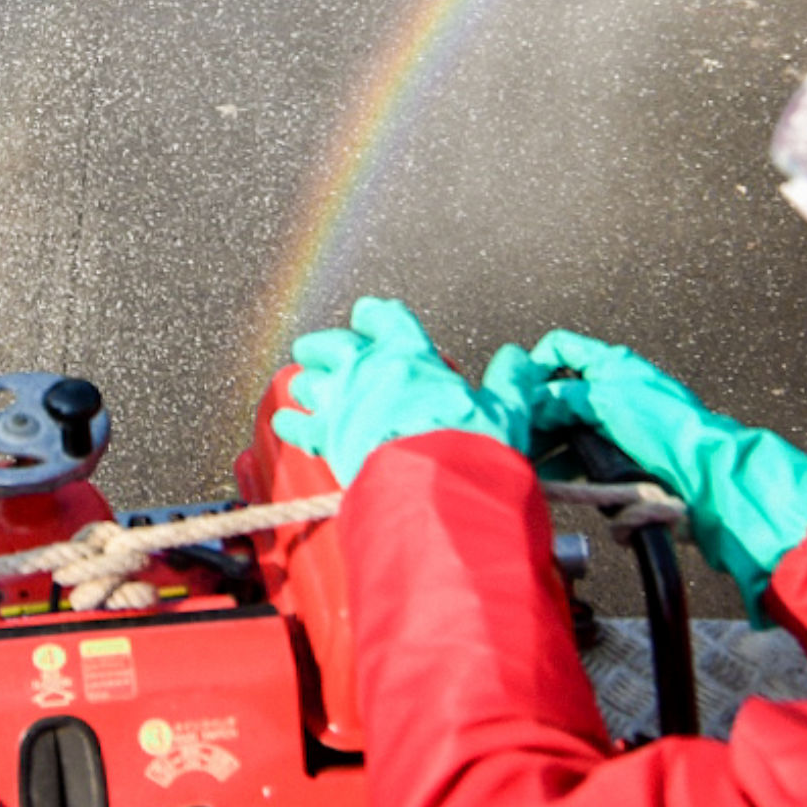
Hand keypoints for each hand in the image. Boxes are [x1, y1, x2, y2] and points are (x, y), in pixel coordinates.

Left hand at [271, 297, 535, 486]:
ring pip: (308, 380)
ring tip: (306, 386)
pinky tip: (287, 424)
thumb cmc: (472, 449)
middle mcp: (370, 371)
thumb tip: (519, 359)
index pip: (385, 318)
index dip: (374, 317)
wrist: (440, 490)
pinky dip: (291, 424)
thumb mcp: (508, 410)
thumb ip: (510, 381)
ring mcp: (344, 402)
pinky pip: (296, 424)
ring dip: (307, 383)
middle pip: (333, 344)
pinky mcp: (328, 438)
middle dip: (324, 346)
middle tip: (319, 350)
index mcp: (412, 355)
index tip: (369, 317)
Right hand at [527, 330, 806, 621]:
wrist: (705, 473)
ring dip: (546, 442)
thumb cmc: (666, 428)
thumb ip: (562, 397)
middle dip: (536, 412)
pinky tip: (548, 479)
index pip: (560, 347)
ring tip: (527, 460)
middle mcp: (611, 388)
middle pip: (558, 391)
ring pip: (566, 427)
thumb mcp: (606, 400)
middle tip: (515, 433)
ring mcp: (614, 422)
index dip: (536, 364)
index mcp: (612, 363)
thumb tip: (530, 401)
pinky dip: (563, 463)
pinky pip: (580, 455)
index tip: (517, 391)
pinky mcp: (618, 454)